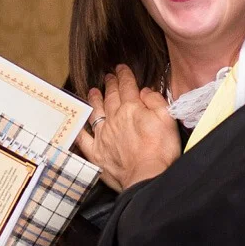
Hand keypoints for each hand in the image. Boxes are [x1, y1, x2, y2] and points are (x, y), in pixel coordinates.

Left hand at [75, 64, 180, 191]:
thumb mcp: (167, 118)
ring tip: (93, 91)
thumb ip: (155, 101)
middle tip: (108, 76)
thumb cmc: (161, 151)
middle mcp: (114, 118)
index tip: (121, 68)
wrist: (147, 176)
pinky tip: (77, 125)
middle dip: (110, 84)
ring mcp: (103, 135)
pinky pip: (83, 138)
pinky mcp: (96, 153)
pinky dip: (79, 130)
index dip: (124, 75)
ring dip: (94, 99)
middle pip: (111, 96)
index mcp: (132, 108)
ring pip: (95, 112)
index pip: (127, 86)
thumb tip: (145, 91)